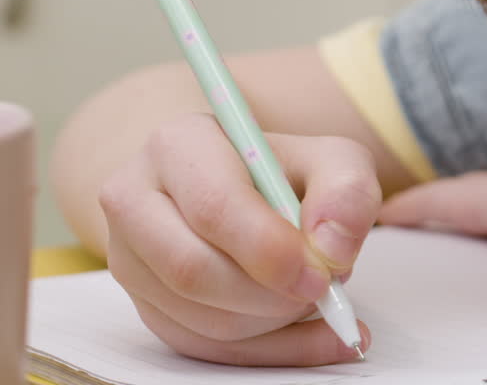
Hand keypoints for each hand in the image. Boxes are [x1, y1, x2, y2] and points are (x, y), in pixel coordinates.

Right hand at [97, 113, 379, 365]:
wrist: (247, 187)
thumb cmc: (287, 171)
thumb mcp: (333, 159)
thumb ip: (347, 191)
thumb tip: (330, 248)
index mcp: (179, 146)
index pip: (214, 208)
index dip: (271, 252)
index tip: (321, 274)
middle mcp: (134, 198)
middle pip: (191, 269)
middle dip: (270, 296)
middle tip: (322, 292)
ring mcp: (129, 256)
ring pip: (196, 318)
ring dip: (271, 324)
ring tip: (316, 298)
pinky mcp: (144, 303)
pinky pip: (201, 346)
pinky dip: (267, 350)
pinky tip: (312, 336)